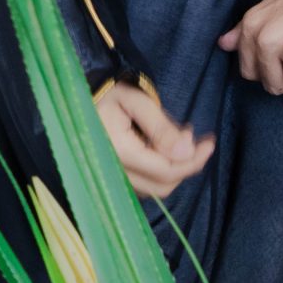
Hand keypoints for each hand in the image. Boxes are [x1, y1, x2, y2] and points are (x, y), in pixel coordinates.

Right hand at [96, 80, 214, 199]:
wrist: (74, 101)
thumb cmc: (105, 94)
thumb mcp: (135, 100)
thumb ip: (162, 127)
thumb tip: (187, 152)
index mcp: (120, 153)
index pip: (167, 171)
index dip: (194, 160)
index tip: (209, 141)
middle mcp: (115, 172)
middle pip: (164, 184)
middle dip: (187, 164)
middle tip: (195, 137)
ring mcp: (114, 178)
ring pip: (157, 188)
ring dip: (176, 167)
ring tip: (181, 139)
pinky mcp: (115, 177)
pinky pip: (146, 184)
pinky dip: (162, 170)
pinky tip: (164, 149)